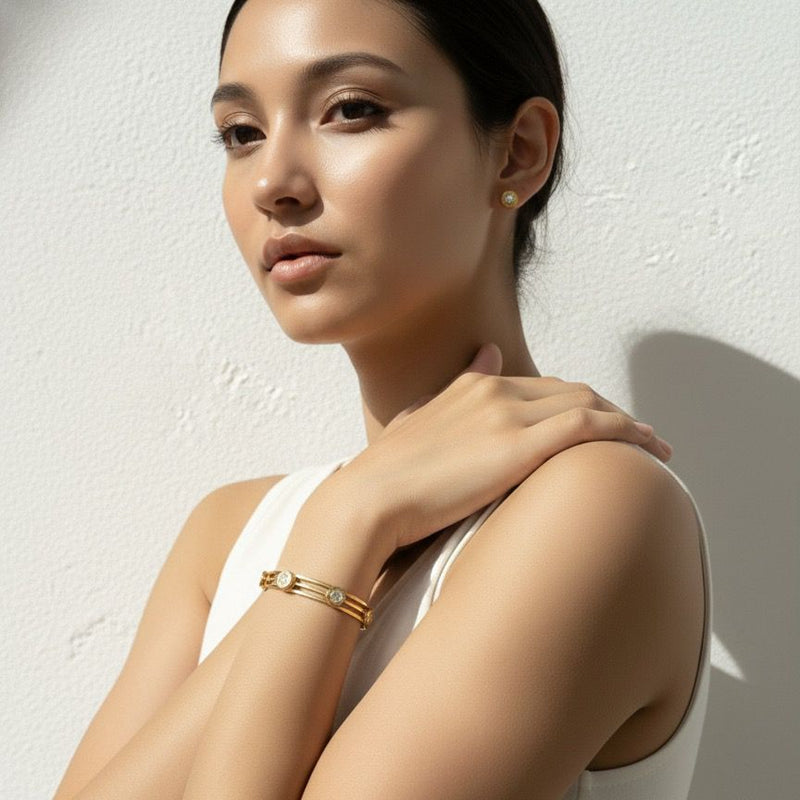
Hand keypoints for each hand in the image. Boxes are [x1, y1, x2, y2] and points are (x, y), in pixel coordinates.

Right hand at [341, 343, 673, 550]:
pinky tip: (648, 450)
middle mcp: (495, 391)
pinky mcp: (520, 447)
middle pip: (571, 390)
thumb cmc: (386, 474)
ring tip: (652, 444)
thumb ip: (454, 388)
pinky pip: (589, 428)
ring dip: (626, 421)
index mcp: (473, 386)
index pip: (540, 385)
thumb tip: (485, 353)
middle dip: (608, 408)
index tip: (597, 418)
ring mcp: (508, 416)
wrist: (367, 498)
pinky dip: (625, 432)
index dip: (575, 400)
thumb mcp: (419, 418)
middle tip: (635, 433)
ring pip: (587, 404)